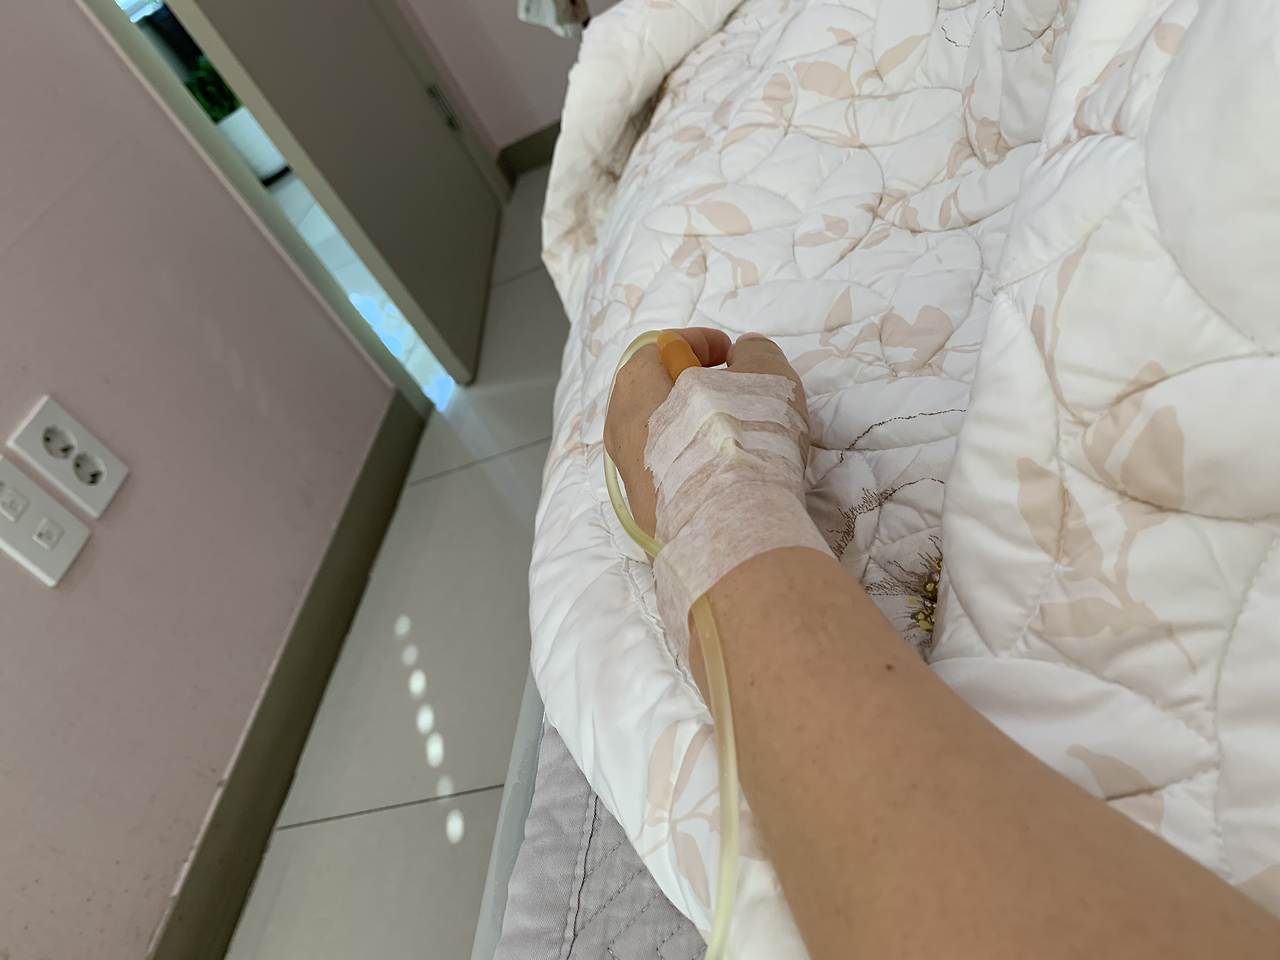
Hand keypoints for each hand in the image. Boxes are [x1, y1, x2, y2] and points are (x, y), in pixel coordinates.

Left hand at [603, 330, 808, 538]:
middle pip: (655, 392)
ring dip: (696, 426)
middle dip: (693, 386)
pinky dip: (695, 462)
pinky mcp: (645, 509)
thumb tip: (743, 358)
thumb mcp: (766, 374)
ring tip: (736, 433)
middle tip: (733, 390)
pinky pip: (671, 471)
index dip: (701, 343)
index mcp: (637, 382)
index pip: (663, 346)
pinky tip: (727, 471)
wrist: (728, 526)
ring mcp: (629, 471)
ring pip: (663, 434)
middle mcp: (620, 425)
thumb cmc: (742, 438)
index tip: (730, 352)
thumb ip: (755, 353)